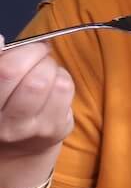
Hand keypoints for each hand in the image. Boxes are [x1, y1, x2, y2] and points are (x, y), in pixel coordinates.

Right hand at [0, 36, 74, 181]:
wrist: (16, 146)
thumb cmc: (2, 103)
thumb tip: (0, 41)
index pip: (6, 71)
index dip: (23, 51)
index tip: (28, 47)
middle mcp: (4, 123)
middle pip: (35, 79)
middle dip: (40, 57)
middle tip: (39, 54)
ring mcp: (31, 129)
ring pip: (55, 84)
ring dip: (53, 67)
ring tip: (45, 70)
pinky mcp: (55, 130)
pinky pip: (67, 91)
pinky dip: (63, 78)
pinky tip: (54, 84)